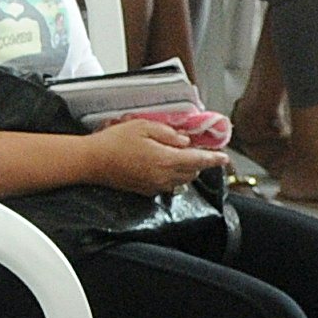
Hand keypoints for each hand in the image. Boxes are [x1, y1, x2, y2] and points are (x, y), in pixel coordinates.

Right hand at [73, 115, 216, 194]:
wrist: (92, 162)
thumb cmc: (115, 141)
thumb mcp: (144, 127)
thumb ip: (169, 133)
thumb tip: (184, 141)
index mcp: (166, 160)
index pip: (198, 160)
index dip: (214, 159)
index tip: (225, 158)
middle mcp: (163, 177)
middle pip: (192, 172)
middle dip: (198, 161)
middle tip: (196, 149)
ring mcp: (154, 186)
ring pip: (181, 180)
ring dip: (186, 169)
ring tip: (178, 155)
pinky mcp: (145, 190)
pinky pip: (167, 185)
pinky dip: (172, 176)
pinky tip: (162, 164)